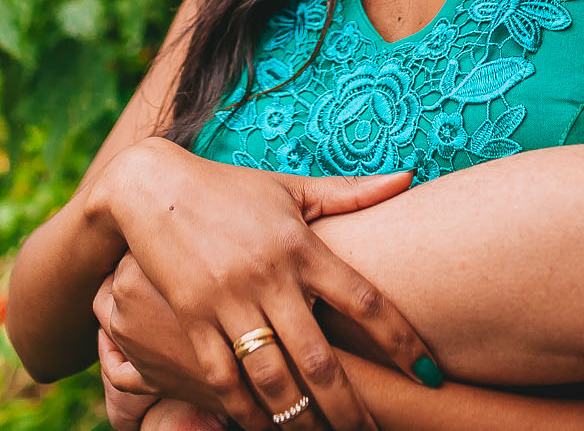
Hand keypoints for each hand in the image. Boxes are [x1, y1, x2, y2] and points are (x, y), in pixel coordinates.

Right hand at [89, 138, 440, 430]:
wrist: (151, 186)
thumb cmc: (230, 188)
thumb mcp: (291, 188)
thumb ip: (350, 194)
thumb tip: (409, 178)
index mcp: (302, 246)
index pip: (364, 300)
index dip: (402, 341)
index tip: (432, 374)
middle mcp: (269, 277)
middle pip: (320, 358)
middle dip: (350, 407)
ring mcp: (228, 300)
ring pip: (272, 377)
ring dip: (299, 420)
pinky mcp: (192, 318)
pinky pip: (223, 377)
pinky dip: (244, 410)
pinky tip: (262, 428)